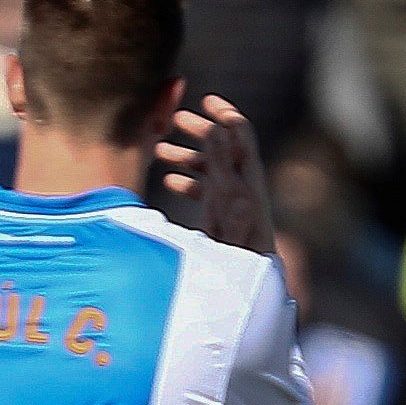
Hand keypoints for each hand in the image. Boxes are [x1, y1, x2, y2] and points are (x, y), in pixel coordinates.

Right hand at [155, 93, 275, 255]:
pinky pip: (210, 195)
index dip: (225, 117)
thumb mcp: (226, 219)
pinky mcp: (226, 225)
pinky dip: (191, 184)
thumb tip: (224, 141)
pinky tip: (169, 184)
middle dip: (200, 132)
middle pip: (226, 150)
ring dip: (188, 158)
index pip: (241, 140)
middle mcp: (244, 194)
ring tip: (157, 152)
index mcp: (246, 187)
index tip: (206, 101)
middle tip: (173, 120)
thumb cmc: (237, 266)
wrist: (248, 303)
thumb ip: (223, 179)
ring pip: (214, 172)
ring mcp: (235, 209)